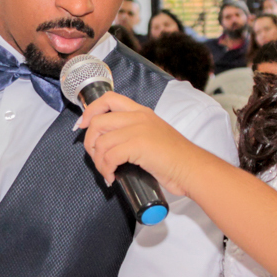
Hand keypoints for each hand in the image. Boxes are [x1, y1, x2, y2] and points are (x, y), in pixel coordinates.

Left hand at [78, 92, 201, 196]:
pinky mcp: (138, 145)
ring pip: (100, 141)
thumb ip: (134, 132)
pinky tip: (112, 177)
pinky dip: (106, 169)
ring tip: (107, 172)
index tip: (83, 126)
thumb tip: (110, 145)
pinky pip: (109, 156)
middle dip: (90, 143)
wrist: (192, 168)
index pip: (108, 99)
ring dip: (98, 162)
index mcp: (141, 111)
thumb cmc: (175, 158)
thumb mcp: (154, 134)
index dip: (90, 111)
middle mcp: (138, 117)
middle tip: (96, 158)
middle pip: (97, 122)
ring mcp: (138, 130)